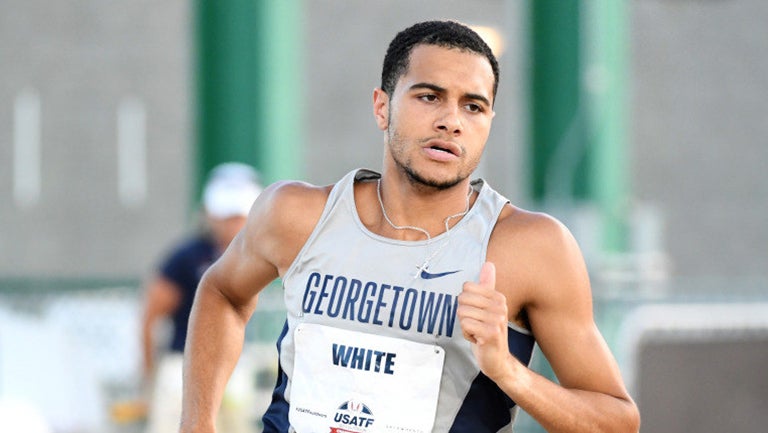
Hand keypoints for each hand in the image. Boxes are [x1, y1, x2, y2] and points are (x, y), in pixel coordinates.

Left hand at [457, 262, 513, 381]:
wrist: (497, 360)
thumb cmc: (488, 332)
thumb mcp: (487, 307)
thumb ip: (487, 285)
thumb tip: (488, 263)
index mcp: (498, 297)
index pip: (466, 287)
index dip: (466, 303)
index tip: (477, 314)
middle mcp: (500, 306)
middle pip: (462, 299)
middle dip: (463, 314)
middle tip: (476, 325)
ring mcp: (497, 319)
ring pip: (462, 312)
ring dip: (465, 326)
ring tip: (477, 333)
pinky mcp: (491, 333)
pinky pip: (465, 325)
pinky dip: (466, 334)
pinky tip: (478, 340)